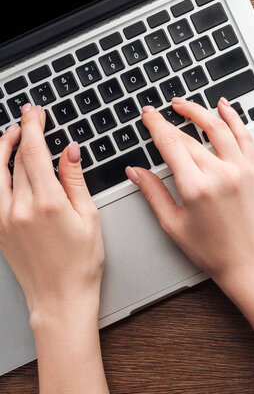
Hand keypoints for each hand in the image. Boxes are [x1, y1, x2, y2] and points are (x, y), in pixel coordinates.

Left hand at [0, 104, 103, 323]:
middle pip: (13, 159)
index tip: (34, 112)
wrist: (60, 298)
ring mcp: (3, 220)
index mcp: (46, 204)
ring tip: (11, 135)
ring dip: (1, 149)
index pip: (33, 153)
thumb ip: (75, 180)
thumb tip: (69, 152)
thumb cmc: (81, 264)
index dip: (33, 127)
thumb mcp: (88, 217)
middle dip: (21, 133)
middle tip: (28, 118)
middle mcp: (18, 209)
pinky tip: (3, 167)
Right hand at [127, 97, 253, 287]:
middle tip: (159, 113)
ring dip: (199, 111)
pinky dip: (234, 118)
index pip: (171, 144)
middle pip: (190, 137)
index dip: (156, 125)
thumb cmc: (214, 252)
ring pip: (218, 128)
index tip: (148, 115)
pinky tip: (224, 107)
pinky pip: (245, 136)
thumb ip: (153, 194)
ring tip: (184, 104)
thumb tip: (135, 172)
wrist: (251, 263)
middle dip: (171, 121)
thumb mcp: (174, 226)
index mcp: (196, 188)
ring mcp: (241, 170)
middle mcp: (220, 174)